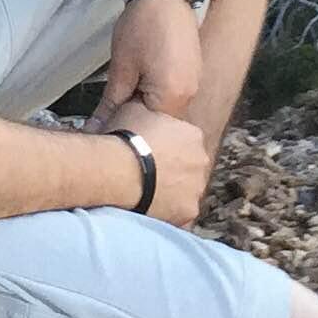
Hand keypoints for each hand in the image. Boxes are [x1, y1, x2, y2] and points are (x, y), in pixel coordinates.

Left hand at [105, 0, 235, 130]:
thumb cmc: (141, 27)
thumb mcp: (121, 68)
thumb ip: (112, 104)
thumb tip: (97, 129)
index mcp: (174, 96)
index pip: (149, 129)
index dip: (125, 128)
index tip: (105, 126)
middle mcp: (190, 93)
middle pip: (161, 122)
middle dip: (136, 120)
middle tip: (109, 113)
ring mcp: (194, 82)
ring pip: (166, 109)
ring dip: (145, 108)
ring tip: (122, 99)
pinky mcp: (192, 72)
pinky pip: (173, 95)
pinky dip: (155, 96)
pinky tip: (139, 85)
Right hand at [119, 105, 221, 226]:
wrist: (117, 170)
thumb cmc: (123, 139)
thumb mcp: (135, 110)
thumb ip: (147, 111)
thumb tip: (140, 103)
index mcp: (192, 135)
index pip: (183, 144)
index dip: (164, 152)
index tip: (149, 157)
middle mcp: (201, 160)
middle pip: (187, 169)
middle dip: (171, 173)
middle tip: (146, 178)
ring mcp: (197, 187)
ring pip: (185, 192)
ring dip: (169, 194)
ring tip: (144, 196)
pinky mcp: (189, 210)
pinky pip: (179, 213)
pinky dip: (167, 214)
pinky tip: (148, 211)